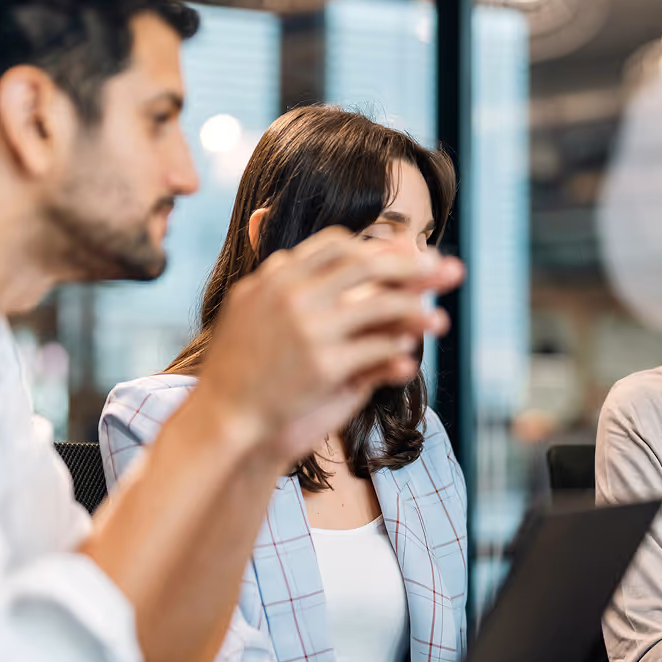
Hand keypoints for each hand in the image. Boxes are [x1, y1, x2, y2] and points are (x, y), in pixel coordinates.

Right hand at [193, 227, 463, 464]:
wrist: (222, 414)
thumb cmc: (237, 366)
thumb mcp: (246, 309)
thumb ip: (275, 282)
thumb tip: (294, 260)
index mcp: (277, 278)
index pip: (336, 246)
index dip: (374, 248)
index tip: (403, 254)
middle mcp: (294, 296)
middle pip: (367, 266)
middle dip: (410, 265)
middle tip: (439, 268)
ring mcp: (310, 330)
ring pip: (380, 305)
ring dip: (416, 309)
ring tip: (439, 318)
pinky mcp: (324, 366)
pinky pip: (376, 348)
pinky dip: (398, 346)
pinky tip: (412, 351)